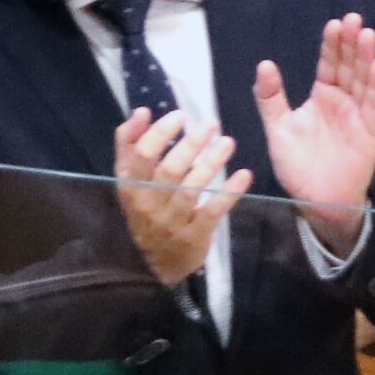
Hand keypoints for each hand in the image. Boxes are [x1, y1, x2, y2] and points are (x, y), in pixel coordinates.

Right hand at [114, 109, 247, 284]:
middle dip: (191, 144)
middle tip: (210, 125)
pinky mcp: (196, 235)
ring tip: (227, 142)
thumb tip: (141, 112)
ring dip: (211, 163)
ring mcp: (172, 221)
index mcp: (131, 187)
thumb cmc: (147, 211)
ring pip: (191, 188)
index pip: (142, 156)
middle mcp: (149, 204)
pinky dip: (229, 193)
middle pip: (169, 170)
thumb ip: (130, 145)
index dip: (160, 133)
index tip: (180, 116)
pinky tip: (244, 175)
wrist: (158, 263)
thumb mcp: (131, 181)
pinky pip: (213, 211)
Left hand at [256, 15, 374, 255]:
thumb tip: (264, 63)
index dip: (331, 45)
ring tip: (366, 34)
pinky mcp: (370, 131)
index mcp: (320, 98)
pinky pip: (374, 105)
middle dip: (350, 43)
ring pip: (363, 80)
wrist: (317, 200)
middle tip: (353, 18)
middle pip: (348, 67)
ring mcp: (358, 115)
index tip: (333, 23)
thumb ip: (270, 98)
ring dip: (365, 57)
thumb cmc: (297, 166)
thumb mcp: (277, 129)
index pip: (328, 65)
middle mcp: (342, 102)